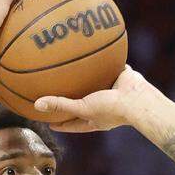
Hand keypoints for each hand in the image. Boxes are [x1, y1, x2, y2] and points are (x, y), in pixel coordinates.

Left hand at [34, 66, 163, 131]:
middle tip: (56, 95)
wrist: (138, 98)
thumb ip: (60, 105)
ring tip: (72, 69)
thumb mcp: (83, 108)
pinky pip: (107, 67)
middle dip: (71, 100)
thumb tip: (36, 105)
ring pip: (94, 85)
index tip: (49, 122)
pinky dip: (100, 61)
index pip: (74, 123)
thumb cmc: (112, 109)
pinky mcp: (119, 77)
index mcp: (94, 119)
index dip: (61, 124)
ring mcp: (111, 92)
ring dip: (85, 78)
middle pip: (82, 103)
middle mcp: (102, 107)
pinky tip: (90, 50)